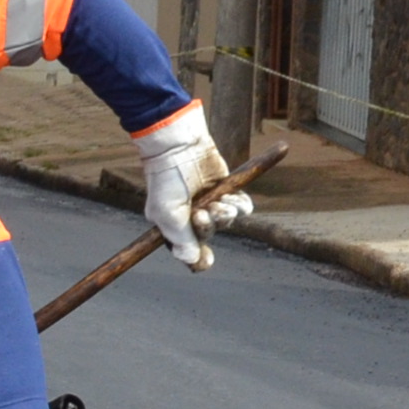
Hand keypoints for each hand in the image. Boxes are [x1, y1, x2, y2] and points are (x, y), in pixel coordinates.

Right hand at [136, 102, 247, 271]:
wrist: (180, 147)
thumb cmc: (167, 180)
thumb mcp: (167, 214)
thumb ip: (181, 239)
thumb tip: (192, 261)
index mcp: (173, 225)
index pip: (188, 250)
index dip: (199, 257)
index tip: (206, 261)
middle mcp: (191, 216)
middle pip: (209, 235)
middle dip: (209, 227)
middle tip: (202, 213)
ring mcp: (209, 202)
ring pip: (227, 221)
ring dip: (225, 214)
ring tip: (219, 202)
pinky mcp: (225, 189)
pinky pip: (241, 206)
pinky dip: (240, 205)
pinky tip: (231, 197)